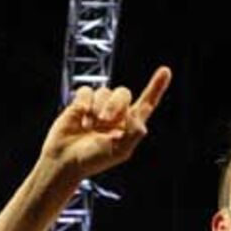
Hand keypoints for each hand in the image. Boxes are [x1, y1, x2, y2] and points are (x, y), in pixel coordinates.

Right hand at [41, 66, 171, 177]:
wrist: (65, 160)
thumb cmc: (93, 159)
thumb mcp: (120, 150)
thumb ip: (134, 131)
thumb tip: (137, 114)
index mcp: (130, 125)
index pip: (147, 103)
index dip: (156, 87)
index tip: (165, 71)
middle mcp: (117, 114)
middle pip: (124, 93)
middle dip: (114, 105)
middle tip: (104, 121)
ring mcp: (99, 107)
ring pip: (104, 91)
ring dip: (97, 108)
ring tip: (89, 127)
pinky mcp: (81, 103)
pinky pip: (87, 91)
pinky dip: (84, 102)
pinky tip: (80, 117)